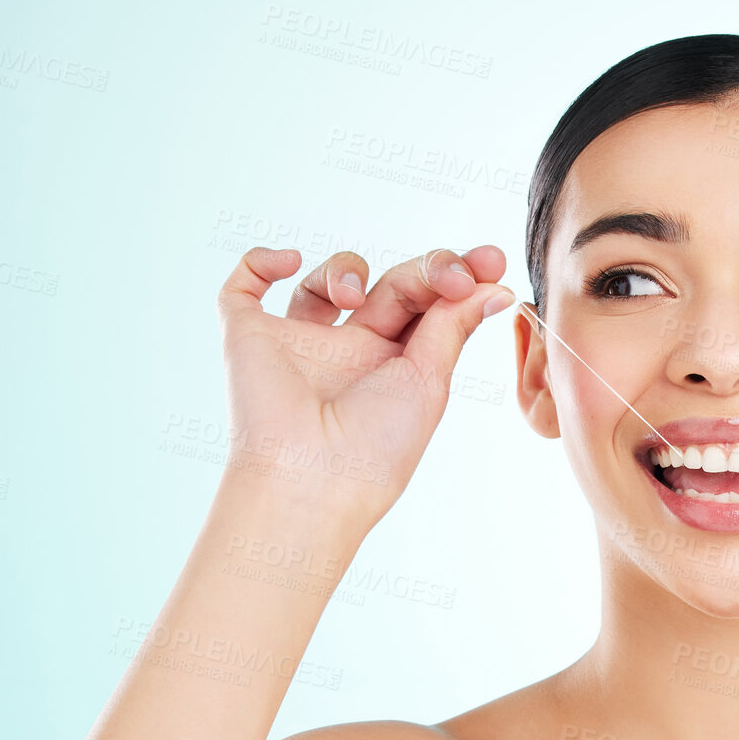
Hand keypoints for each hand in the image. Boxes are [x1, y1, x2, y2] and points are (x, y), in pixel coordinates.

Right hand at [215, 244, 515, 531]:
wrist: (312, 479)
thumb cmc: (374, 450)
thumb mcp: (430, 381)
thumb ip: (454, 326)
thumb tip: (494, 284)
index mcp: (396, 368)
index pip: (428, 307)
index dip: (456, 277)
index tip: (490, 260)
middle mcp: (350, 353)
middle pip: (389, 286)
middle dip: (424, 269)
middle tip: (450, 276)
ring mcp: (300, 344)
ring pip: (325, 280)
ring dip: (348, 268)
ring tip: (356, 298)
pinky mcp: (250, 337)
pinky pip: (244, 287)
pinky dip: (262, 261)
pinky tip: (290, 261)